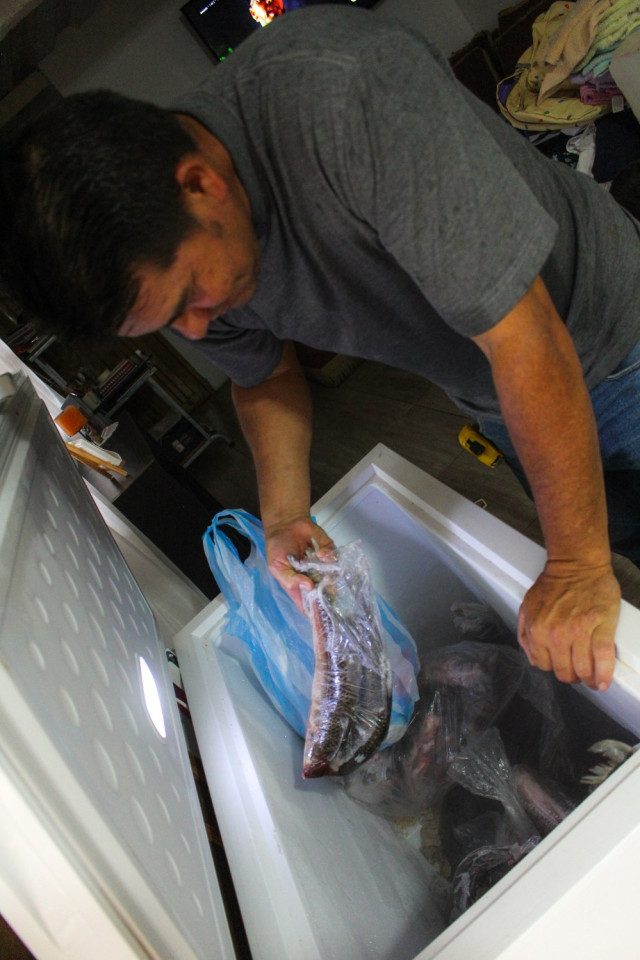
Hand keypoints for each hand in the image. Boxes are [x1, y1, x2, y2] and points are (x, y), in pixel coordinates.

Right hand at [264, 514, 333, 612]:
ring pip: (333, 576)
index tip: (324, 617)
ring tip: (321, 567)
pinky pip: (335, 558)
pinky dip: (329, 555)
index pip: (309, 605)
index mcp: (299, 587)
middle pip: (325, 593)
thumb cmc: (278, 548)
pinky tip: (320, 552)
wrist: (285, 524)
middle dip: (329, 593)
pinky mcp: (329, 552)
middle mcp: (313, 579)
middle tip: (327, 588)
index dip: (317, 613)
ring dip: (330, 573)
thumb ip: (289, 580)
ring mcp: (322, 566)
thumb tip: (308, 587)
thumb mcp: (277, 567)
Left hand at [518, 559, 620, 689]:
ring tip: (593, 680)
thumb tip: (532, 657)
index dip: (553, 667)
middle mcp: (557, 635)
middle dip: (571, 676)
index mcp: (537, 631)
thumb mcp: (527, 607)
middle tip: (578, 673)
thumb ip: (525, 633)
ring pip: (584, 670)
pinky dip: (604, 674)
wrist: (576, 565)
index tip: (561, 666)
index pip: (544, 665)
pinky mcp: (601, 627)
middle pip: (565, 672)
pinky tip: (603, 681)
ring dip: (588, 679)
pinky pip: (603, 658)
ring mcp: (580, 632)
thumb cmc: (553, 584)